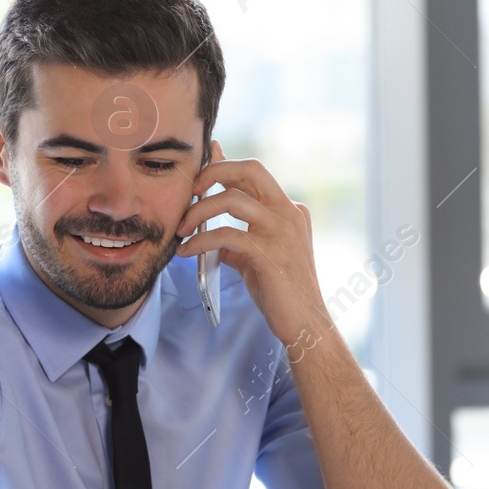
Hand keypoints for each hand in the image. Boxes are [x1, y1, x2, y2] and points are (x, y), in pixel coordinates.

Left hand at [175, 140, 330, 347]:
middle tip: (192, 190)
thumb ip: (238, 239)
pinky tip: (187, 251)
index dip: (224, 166)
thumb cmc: (281, 291)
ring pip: (231, 200)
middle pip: (249, 170)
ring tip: (183, 228)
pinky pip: (226, 235)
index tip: (200, 170)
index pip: (254, 175)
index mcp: (289, 210)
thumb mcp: (258, 257)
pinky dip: (201, 240)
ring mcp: (282, 230)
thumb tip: (209, 230)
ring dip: (199, 211)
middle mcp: (289, 212)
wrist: (305, 322)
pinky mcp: (270, 252)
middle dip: (214, 171)